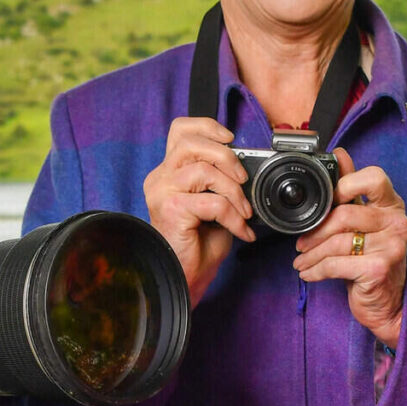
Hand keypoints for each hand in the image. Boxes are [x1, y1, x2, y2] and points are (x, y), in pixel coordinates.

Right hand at [142, 117, 254, 304]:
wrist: (185, 278)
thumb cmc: (197, 246)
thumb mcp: (213, 206)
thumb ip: (221, 182)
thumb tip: (245, 169)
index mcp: (168, 172)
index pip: (180, 130)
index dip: (208, 127)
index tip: (231, 140)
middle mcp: (160, 178)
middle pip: (190, 142)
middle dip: (226, 157)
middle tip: (242, 180)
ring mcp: (162, 193)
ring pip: (203, 170)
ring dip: (233, 191)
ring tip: (243, 211)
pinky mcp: (171, 210)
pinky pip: (212, 202)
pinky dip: (234, 216)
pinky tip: (240, 231)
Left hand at [294, 155, 406, 345]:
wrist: (388, 304)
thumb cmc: (373, 260)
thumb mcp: (365, 223)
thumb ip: (352, 190)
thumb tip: (340, 154)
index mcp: (393, 206)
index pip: (374, 178)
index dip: (346, 183)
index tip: (328, 199)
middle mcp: (398, 223)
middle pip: (345, 213)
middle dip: (316, 230)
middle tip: (302, 243)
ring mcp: (392, 246)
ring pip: (337, 241)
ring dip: (311, 254)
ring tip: (302, 261)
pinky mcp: (379, 268)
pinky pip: (336, 264)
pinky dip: (316, 270)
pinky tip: (309, 274)